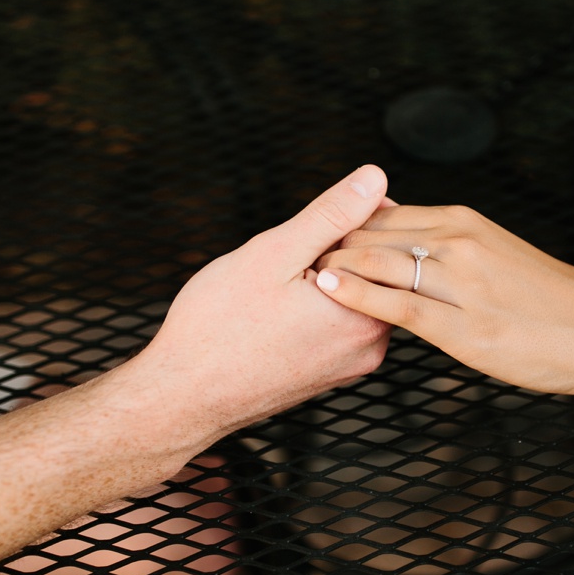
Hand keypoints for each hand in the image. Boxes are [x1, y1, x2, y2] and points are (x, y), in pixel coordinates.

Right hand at [108, 165, 393, 460]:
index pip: (390, 245)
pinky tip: (278, 309)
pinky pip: (338, 324)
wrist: (184, 396)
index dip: (354, 218)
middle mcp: (370, 345)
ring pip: (355, 296)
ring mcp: (352, 364)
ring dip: (326, 276)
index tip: (316, 224)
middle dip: (338, 248)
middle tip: (289, 256)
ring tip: (278, 285)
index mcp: (365, 313)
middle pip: (376, 272)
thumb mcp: (275, 254)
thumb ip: (331, 215)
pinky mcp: (331, 374)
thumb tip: (375, 177)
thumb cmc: (219, 326)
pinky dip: (316, 306)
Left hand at [314, 204, 573, 393]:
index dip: (341, 226)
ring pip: (378, 259)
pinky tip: (327, 290)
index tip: (308, 240)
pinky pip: (397, 302)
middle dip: (327, 243)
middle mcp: (459, 241)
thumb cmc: (554, 304)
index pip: (385, 214)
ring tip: (292, 276)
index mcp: (465, 223)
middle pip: (372, 231)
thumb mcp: (497, 261)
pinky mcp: (465, 324)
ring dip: (333, 264)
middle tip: (286, 258)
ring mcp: (462, 281)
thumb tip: (405, 252)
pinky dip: (356, 293)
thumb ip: (451, 253)